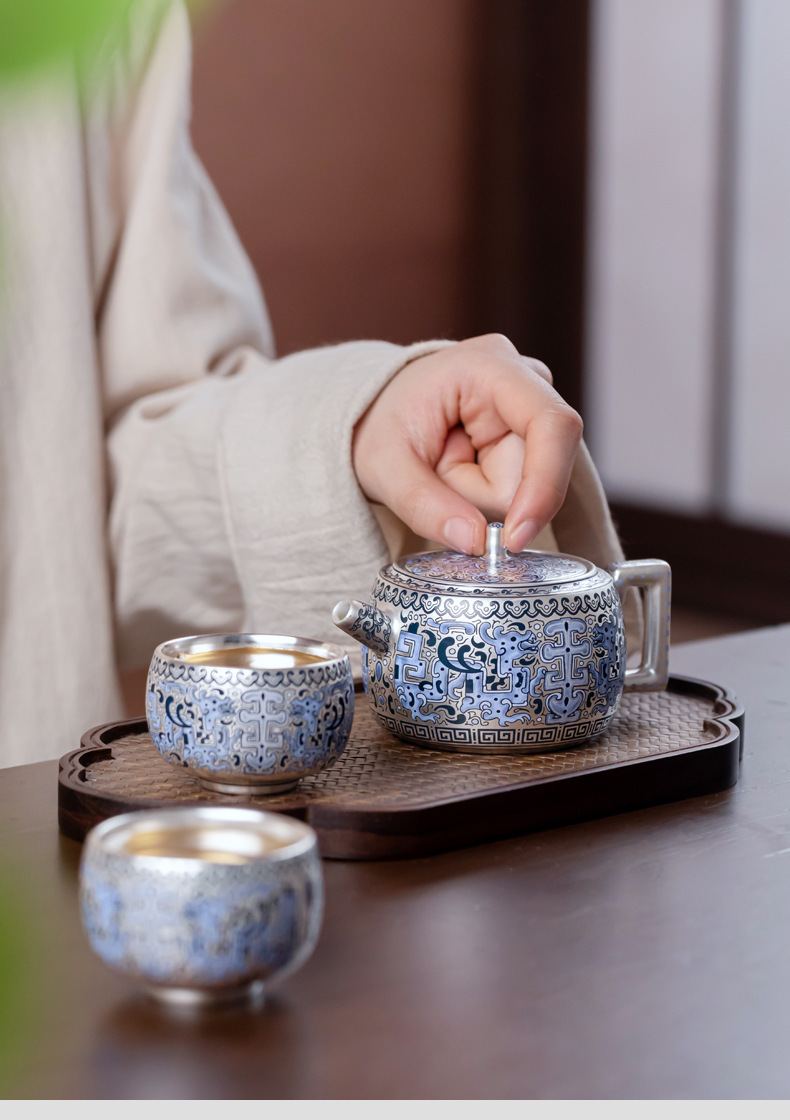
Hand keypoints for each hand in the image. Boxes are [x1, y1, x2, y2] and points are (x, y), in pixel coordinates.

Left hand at [352, 334, 582, 555]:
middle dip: (484, 493)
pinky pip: (525, 489)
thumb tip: (476, 542)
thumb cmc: (380, 425)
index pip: (551, 424)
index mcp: (489, 366)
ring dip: (482, 495)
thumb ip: (425, 506)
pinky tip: (466, 467)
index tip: (514, 539)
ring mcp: (537, 405)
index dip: (545, 485)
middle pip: (536, 468)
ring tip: (447, 464)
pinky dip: (490, 494)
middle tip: (438, 469)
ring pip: (529, 485)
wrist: (378, 412)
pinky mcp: (537, 433)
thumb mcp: (383, 468)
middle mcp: (527, 378)